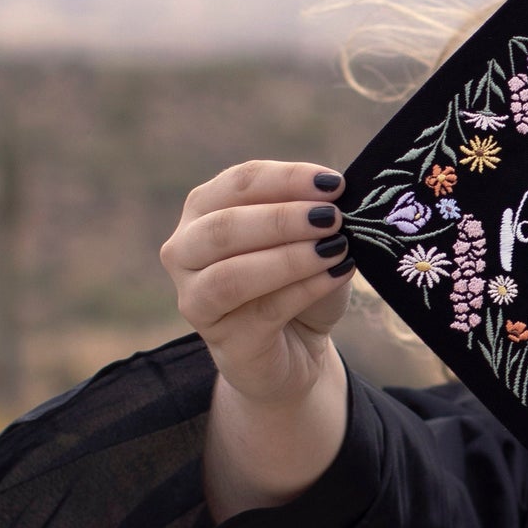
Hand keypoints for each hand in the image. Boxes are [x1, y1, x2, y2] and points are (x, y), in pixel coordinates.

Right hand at [160, 160, 354, 406]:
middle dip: (282, 219)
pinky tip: (338, 274)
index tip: (335, 184)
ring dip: (288, 258)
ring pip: (230, 275)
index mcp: (204, 210)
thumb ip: (316, 216)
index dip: (287, 179)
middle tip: (333, 217)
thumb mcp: (309, 240)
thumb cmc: (299, 282)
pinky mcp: (223, 340)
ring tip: (336, 248)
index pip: (239, 183)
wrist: (297, 348)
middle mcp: (185, 251)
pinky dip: (305, 289)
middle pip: (223, 227)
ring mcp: (195, 299)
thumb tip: (342, 198)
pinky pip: (263, 310)